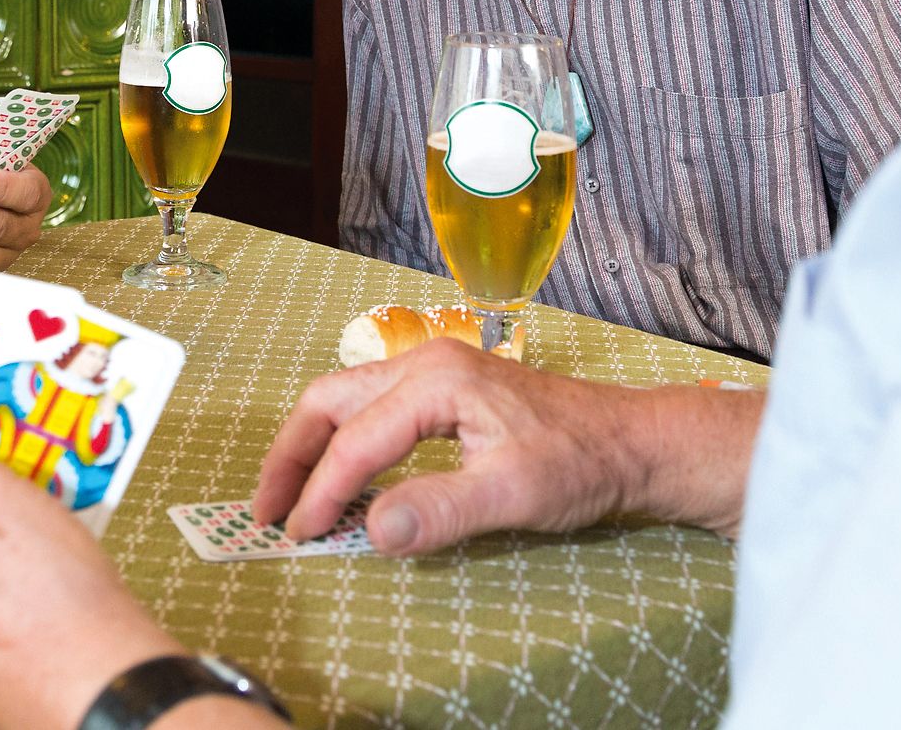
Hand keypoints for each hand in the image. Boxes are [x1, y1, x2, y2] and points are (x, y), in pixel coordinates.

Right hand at [252, 339, 674, 554]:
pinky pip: (370, 408)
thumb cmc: (581, 463)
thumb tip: (373, 531)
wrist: (633, 442)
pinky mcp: (443, 389)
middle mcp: (425, 364)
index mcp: (436, 381)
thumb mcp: (514, 493)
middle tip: (267, 510)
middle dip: (291, 455)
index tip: (300, 536)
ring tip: (291, 495)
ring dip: (311, 445)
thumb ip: (441, 510)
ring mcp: (434, 371)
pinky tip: (342, 476)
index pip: (357, 440)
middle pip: (330, 401)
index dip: (322, 492)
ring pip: (345, 399)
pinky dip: (341, 441)